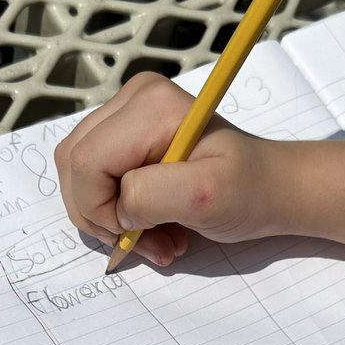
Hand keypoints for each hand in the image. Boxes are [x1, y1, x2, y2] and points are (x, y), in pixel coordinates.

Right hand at [55, 73, 284, 265]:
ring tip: (155, 238)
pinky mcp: (124, 136)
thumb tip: (118, 208)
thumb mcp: (208, 196)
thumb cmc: (248, 191)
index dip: (101, 208)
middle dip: (102, 217)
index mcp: (149, 105)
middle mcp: (131, 100)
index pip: (85, 162)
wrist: (270, 187)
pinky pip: (92, 178)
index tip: (139, 233)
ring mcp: (125, 115)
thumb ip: (152, 195)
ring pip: (78, 176)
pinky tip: (149, 226)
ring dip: (108, 219)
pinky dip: (114, 213)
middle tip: (147, 244)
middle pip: (74, 166)